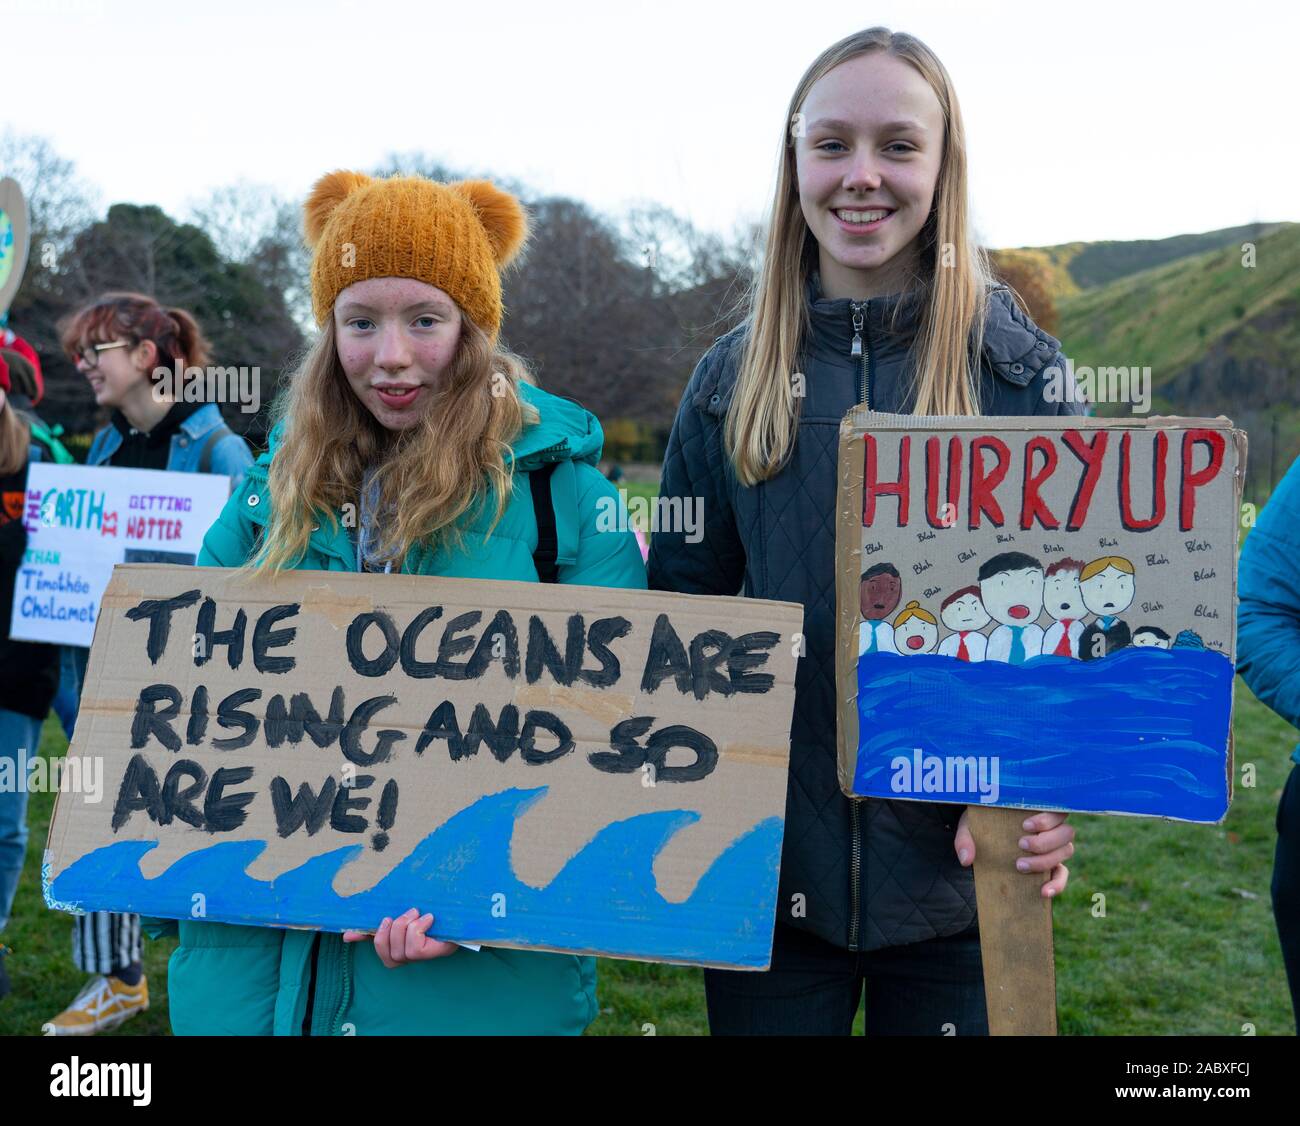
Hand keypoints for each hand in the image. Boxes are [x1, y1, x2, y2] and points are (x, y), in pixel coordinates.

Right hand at [343, 907, 458, 967]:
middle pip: (386, 953)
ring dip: (406, 927)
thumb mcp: (406, 914)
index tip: (349, 933)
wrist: (463, 913)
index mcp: (398, 943)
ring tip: (417, 913)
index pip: (377, 947)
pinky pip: (415, 949)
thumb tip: (348, 934)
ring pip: (401, 951)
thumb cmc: (433, 913)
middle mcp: (407, 956)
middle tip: (402, 913)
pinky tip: (428, 919)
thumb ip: (383, 920)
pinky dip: (418, 929)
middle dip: (391, 931)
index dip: (362, 940)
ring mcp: (420, 957)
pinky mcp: (433, 954)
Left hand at [953, 809, 1073, 898]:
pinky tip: (1044, 892)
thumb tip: (967, 859)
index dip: (1046, 819)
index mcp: (1036, 810)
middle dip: (1044, 841)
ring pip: (1066, 851)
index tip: (1025, 825)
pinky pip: (1063, 875)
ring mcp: (1053, 847)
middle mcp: (1050, 828)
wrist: (981, 839)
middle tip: (1021, 845)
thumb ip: (965, 838)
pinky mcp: (1052, 866)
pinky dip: (1057, 884)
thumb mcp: (969, 826)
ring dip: (1046, 860)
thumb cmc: (981, 825)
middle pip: (1065, 833)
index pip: (1056, 810)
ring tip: (1020, 865)